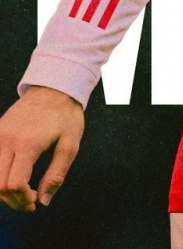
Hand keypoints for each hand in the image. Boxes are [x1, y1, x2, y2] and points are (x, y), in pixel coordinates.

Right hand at [0, 86, 83, 211]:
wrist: (54, 87)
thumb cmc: (66, 115)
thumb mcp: (70, 144)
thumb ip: (57, 174)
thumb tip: (43, 201)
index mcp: (28, 143)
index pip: (14, 184)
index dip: (23, 200)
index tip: (36, 201)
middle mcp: (7, 139)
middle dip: (13, 200)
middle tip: (30, 199)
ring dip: (3, 190)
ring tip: (22, 189)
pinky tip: (13, 176)